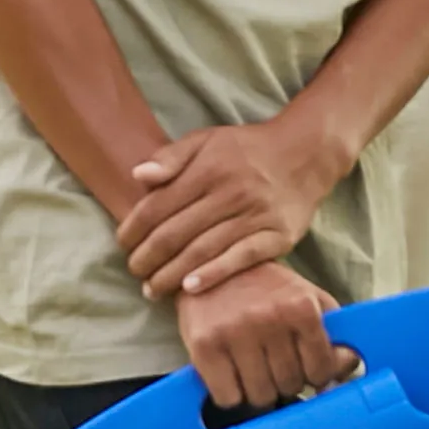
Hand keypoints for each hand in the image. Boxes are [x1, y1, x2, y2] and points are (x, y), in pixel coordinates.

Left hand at [120, 114, 339, 300]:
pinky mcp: (277, 237)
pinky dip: (214, 274)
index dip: (136, 227)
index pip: (160, 204)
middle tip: (134, 271)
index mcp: (209, 169)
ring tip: (152, 289)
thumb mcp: (207, 139)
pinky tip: (191, 288)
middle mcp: (231, 193)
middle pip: (178, 232)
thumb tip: (138, 176)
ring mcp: (255, 217)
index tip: (123, 243)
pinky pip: (241, 259)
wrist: (306, 154)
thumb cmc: (248, 149)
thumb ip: (171, 157)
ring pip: (204, 250)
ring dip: (172, 274)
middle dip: (149, 257)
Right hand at [179, 262, 355, 416]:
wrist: (209, 264)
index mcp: (301, 306)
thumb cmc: (265, 289)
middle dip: (285, 381)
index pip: (321, 370)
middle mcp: (269, 318)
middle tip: (273, 364)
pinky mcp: (204, 346)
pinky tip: (230, 375)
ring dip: (258, 391)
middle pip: (290, 386)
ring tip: (252, 369)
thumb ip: (335, 334)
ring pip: (260, 397)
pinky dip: (230, 394)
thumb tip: (343, 373)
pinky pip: (227, 398)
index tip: (304, 367)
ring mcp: (234, 332)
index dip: (314, 374)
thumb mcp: (308, 298)